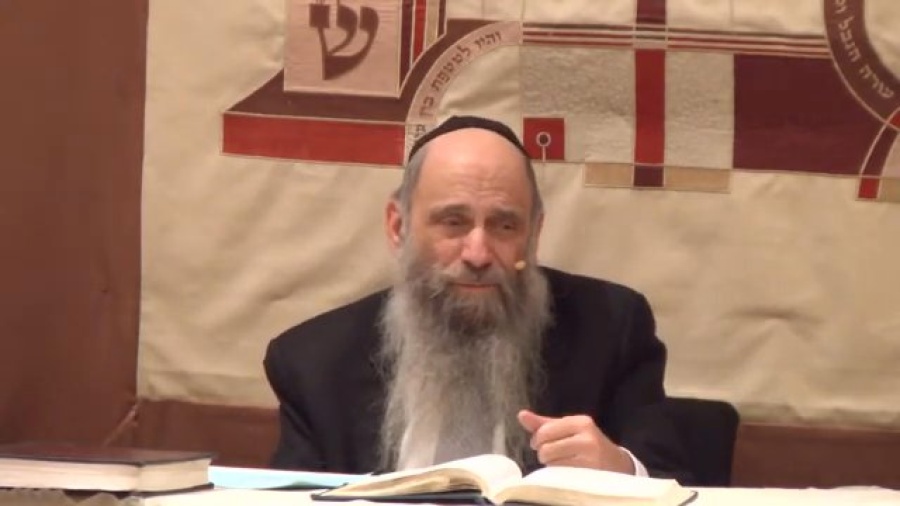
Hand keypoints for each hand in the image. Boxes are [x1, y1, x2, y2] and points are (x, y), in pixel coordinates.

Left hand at [517, 409, 634, 473]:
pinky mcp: (588, 475)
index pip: (545, 431)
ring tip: (562, 463)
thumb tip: (521, 415)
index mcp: (581, 422)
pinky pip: (560, 475)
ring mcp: (590, 458)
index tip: (542, 443)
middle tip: (552, 455)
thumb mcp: (568, 429)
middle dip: (543, 454)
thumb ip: (544, 423)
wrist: (617, 465)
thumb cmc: (586, 444)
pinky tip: (568, 472)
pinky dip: (558, 475)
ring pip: (551, 463)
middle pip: (546, 448)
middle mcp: (587, 438)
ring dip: (551, 465)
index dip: (537, 440)